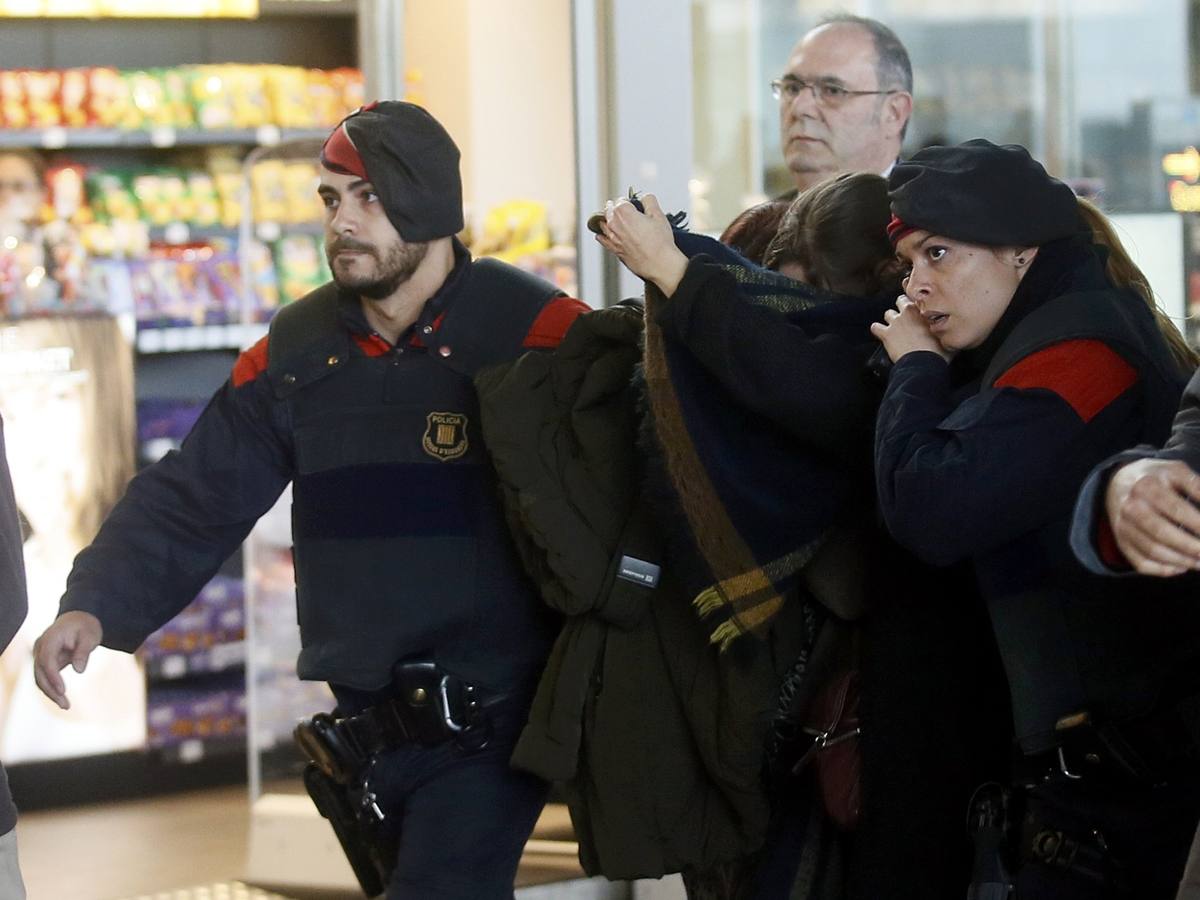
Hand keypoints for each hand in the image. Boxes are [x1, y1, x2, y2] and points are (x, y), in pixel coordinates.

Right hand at [33, 610, 102, 709]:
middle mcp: (40, 647)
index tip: (63, 690)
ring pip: (40, 678)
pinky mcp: (44, 661)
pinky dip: (52, 688)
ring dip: (50, 693)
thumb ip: (83, 652)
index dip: (53, 677)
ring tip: (66, 706)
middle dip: (51, 690)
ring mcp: (40, 655)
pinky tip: (62, 699)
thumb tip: (79, 670)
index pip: (47, 660)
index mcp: (50, 639)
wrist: (79, 618)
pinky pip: (45, 677)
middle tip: (66, 705)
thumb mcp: (90, 636)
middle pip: (40, 672)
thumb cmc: (85, 626)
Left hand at [594, 194, 687, 295]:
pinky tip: (602, 235)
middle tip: (623, 209)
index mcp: (623, 211)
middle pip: (609, 210)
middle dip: (616, 208)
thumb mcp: (658, 215)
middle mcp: (614, 223)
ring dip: (608, 220)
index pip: (621, 200)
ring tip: (613, 219)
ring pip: (603, 224)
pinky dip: (602, 235)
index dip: (628, 201)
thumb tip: (645, 198)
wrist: (659, 264)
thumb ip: (649, 201)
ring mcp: (612, 237)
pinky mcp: (614, 249)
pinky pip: (602, 240)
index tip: (634, 205)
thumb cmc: (659, 242)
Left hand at [869, 295, 950, 361]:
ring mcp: (895, 322)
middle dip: (902, 307)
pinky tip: (879, 332)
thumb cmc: (938, 351)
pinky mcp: (886, 334)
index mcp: (924, 310)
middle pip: (901, 301)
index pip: (916, 298)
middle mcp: (908, 312)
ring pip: (888, 313)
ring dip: (890, 319)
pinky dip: (877, 329)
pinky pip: (875, 327)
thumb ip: (947, 329)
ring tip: (895, 326)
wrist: (924, 362)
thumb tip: (953, 331)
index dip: (917, 304)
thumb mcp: (947, 336)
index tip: (918, 308)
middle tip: (907, 316)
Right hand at [1104, 458, 1199, 575]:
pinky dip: (1164, 569)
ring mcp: (1123, 526)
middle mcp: (1131, 507)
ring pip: (1153, 551)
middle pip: (1162, 533)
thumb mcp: (1177, 472)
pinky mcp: (1121, 542)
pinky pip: (1141, 563)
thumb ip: (1197, 488)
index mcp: (1147, 486)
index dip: (1198, 524)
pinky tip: (1181, 566)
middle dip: (1192, 547)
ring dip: (1182, 561)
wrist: (1117, 482)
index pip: (1177, 509)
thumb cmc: (1157, 478)